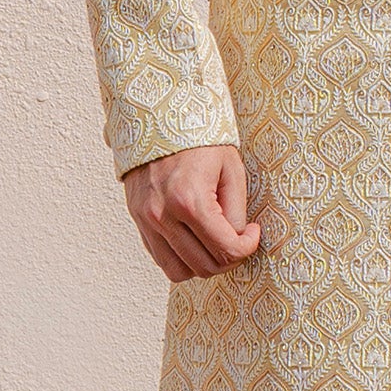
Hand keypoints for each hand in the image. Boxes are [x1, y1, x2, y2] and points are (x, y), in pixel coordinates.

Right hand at [125, 143, 260, 280]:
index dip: (248, 248)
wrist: (158, 118)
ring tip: (215, 241)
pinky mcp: (137, 221)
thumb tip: (237, 241)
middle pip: (204, 267)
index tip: (253, 233)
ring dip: (203, 263)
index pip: (226, 250)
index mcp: (189, 200)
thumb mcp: (230, 169)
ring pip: (179, 272)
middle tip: (238, 239)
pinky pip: (161, 259)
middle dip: (228, 259)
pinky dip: (181, 257)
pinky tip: (194, 236)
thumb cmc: (199, 139)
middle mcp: (163, 215)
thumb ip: (236, 211)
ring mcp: (146, 221)